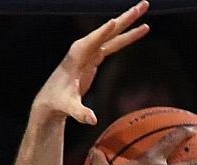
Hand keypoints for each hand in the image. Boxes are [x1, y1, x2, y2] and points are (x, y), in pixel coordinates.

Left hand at [33, 1, 149, 124]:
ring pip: (114, 34)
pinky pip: (115, 43)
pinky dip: (128, 37)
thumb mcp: (69, 108)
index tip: (113, 22)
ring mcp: (90, 51)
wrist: (51, 101)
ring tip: (145, 9)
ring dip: (129, 22)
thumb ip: (80, 113)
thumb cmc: (58, 103)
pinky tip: (142, 30)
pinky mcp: (95, 57)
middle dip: (125, 18)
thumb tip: (92, 120)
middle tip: (143, 5)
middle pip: (108, 30)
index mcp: (77, 56)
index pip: (92, 41)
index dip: (102, 33)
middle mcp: (84, 48)